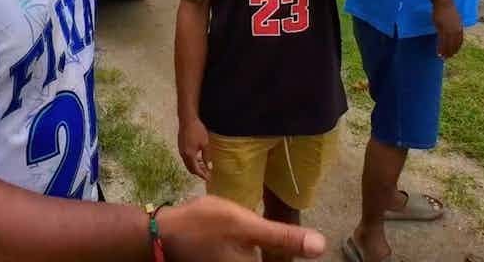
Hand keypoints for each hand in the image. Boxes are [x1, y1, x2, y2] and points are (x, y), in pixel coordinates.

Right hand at [159, 195, 325, 260]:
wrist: (161, 232)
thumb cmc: (204, 226)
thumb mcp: (246, 225)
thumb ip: (283, 238)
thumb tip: (321, 246)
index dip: (296, 254)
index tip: (315, 246)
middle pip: (275, 260)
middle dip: (285, 252)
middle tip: (305, 242)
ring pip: (260, 259)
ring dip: (274, 251)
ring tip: (287, 239)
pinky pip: (248, 259)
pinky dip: (258, 253)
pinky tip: (260, 243)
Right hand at [178, 117, 211, 180]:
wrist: (187, 120)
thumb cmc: (197, 130)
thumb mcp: (205, 144)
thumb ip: (206, 156)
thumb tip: (209, 167)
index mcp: (189, 155)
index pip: (196, 170)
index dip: (202, 175)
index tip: (208, 178)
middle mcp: (183, 154)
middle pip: (190, 168)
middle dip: (199, 172)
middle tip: (207, 174)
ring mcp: (181, 151)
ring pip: (188, 163)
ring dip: (195, 167)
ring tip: (204, 166)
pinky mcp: (180, 147)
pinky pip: (186, 158)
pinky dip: (192, 161)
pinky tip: (199, 158)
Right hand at [433, 0, 463, 59]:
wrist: (444, 3)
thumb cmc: (447, 9)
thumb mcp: (453, 19)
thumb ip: (454, 27)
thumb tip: (452, 32)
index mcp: (459, 28)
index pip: (459, 41)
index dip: (456, 48)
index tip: (454, 53)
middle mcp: (456, 30)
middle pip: (454, 44)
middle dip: (451, 52)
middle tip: (447, 58)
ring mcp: (449, 30)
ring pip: (448, 44)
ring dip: (445, 52)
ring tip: (442, 58)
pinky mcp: (442, 29)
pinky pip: (441, 41)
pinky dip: (440, 48)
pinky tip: (438, 52)